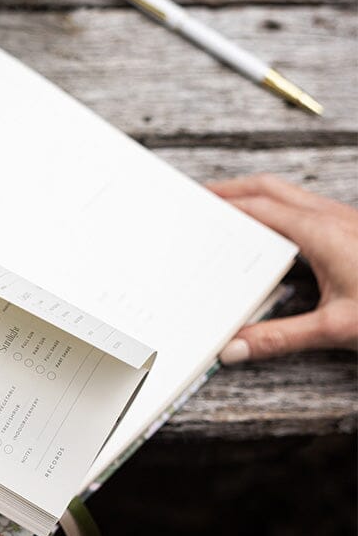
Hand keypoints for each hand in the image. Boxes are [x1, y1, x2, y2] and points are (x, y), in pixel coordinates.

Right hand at [210, 174, 357, 362]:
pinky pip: (306, 208)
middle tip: (202, 196)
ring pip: (289, 194)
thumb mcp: (337, 328)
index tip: (194, 205)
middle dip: (233, 188)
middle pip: (270, 188)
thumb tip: (236, 347)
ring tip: (229, 209)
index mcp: (319, 232)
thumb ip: (281, 338)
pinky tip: (275, 232)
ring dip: (256, 196)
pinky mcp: (353, 229)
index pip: (257, 208)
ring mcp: (344, 220)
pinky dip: (279, 210)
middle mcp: (331, 218)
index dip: (222, 205)